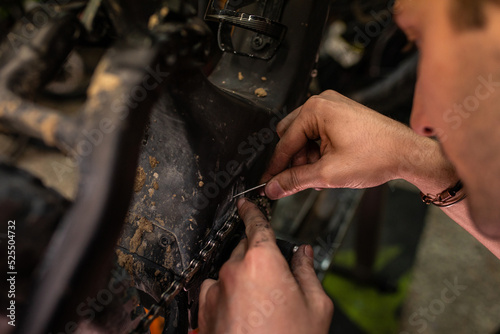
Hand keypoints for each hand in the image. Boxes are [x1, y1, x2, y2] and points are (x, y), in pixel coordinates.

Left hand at [198, 198, 332, 333]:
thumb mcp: (315, 306)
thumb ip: (307, 271)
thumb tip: (303, 253)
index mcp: (261, 261)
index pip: (256, 224)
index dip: (253, 211)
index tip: (248, 205)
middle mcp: (233, 270)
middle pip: (244, 247)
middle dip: (257, 254)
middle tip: (275, 277)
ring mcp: (215, 290)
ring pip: (229, 269)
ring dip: (242, 274)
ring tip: (261, 301)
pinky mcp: (205, 309)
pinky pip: (215, 287)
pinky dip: (226, 290)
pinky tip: (242, 309)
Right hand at [261, 90, 455, 198]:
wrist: (407, 153)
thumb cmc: (377, 156)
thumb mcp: (328, 174)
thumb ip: (295, 181)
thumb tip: (273, 187)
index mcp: (316, 109)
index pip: (285, 142)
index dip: (276, 166)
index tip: (268, 182)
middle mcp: (323, 102)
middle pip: (291, 136)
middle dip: (296, 160)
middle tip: (304, 178)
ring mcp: (333, 107)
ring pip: (304, 136)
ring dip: (308, 158)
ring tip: (324, 173)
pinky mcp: (341, 115)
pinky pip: (318, 133)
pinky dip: (319, 151)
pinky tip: (329, 165)